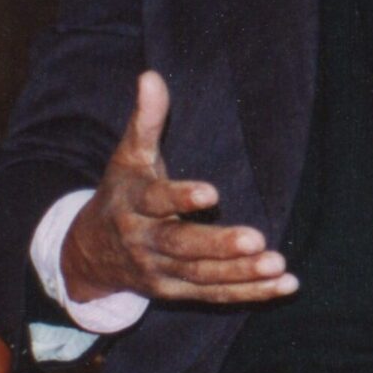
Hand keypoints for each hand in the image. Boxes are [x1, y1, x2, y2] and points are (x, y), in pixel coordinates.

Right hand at [61, 72, 297, 304]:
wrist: (87, 253)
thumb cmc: (121, 193)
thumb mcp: (128, 156)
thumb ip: (145, 120)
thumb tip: (150, 76)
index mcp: (132, 205)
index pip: (155, 201)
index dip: (181, 197)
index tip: (212, 193)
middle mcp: (144, 242)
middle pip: (182, 246)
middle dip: (219, 245)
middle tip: (257, 239)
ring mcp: (159, 272)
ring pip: (203, 276)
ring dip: (242, 274)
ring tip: (278, 265)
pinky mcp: (176, 292)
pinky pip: (215, 296)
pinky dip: (250, 294)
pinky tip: (284, 285)